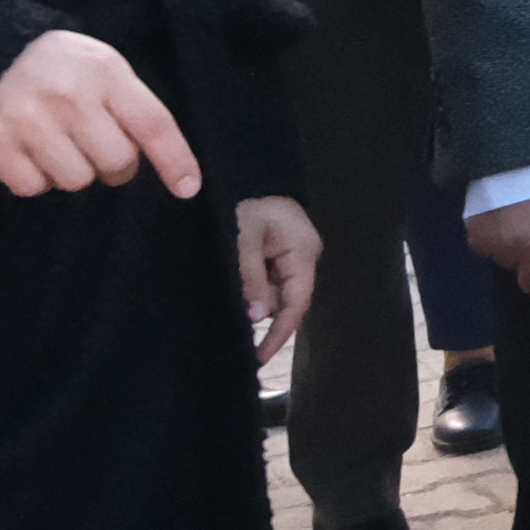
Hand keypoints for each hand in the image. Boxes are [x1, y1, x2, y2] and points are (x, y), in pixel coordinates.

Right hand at [0, 28, 201, 198]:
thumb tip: (180, 179)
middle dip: (111, 161)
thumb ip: (136, 112)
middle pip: (116, 163)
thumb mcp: (107, 72)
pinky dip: (33, 177)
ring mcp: (23, 115)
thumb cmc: (65, 70)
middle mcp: (64, 92)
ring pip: (74, 180)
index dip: (174, 160)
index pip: (151, 123)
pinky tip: (27, 148)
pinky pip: (31, 188)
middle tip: (92, 139)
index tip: (188, 189)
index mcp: (103, 70)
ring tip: (57, 141)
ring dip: (71, 170)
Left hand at [232, 195, 315, 359]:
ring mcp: (289, 255)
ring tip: (226, 285)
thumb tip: (257, 317)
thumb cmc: (242, 200)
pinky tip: (232, 283)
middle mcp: (302, 256)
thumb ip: (250, 277)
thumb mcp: (242, 237)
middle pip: (283, 301)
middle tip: (228, 321)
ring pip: (270, 293)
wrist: (234, 172)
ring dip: (249, 297)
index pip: (296, 303)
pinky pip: (263, 280)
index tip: (258, 357)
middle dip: (257, 312)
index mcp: (303, 251)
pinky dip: (247, 286)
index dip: (278, 333)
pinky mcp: (273, 253)